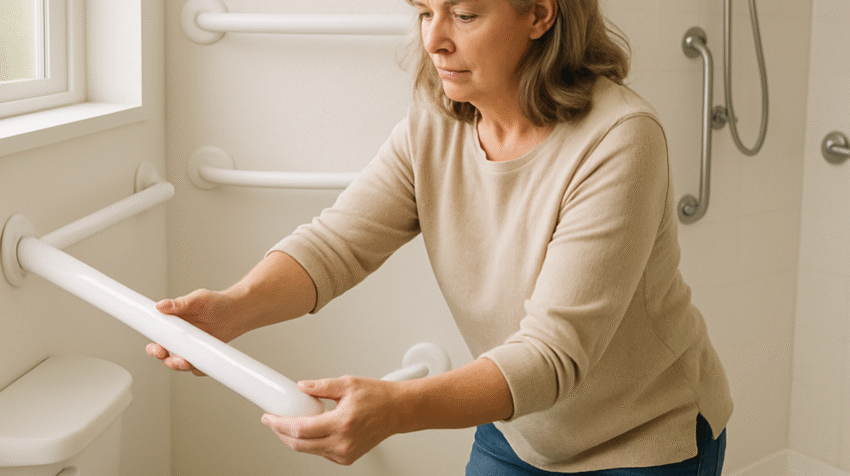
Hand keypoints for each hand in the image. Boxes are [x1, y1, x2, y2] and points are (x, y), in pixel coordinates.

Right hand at [145, 288, 244, 375]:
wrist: (235, 312)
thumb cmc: (215, 303)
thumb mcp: (197, 299)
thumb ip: (179, 303)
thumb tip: (160, 306)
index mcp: (172, 326)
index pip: (157, 340)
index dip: (154, 348)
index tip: (158, 350)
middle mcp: (178, 340)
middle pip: (166, 356)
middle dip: (166, 360)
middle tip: (172, 359)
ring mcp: (191, 349)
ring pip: (180, 365)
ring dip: (181, 366)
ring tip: (186, 362)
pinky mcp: (203, 356)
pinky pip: (198, 368)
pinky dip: (199, 369)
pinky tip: (202, 364)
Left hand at [261, 376, 401, 465]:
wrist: (398, 411)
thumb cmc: (378, 397)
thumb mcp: (348, 384)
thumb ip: (322, 387)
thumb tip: (302, 387)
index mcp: (342, 423)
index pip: (301, 428)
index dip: (280, 424)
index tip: (269, 418)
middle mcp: (343, 443)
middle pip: (300, 445)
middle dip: (281, 433)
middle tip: (273, 422)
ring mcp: (345, 454)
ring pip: (309, 450)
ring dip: (295, 438)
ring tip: (291, 422)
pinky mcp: (346, 459)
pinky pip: (321, 453)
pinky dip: (311, 443)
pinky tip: (311, 430)